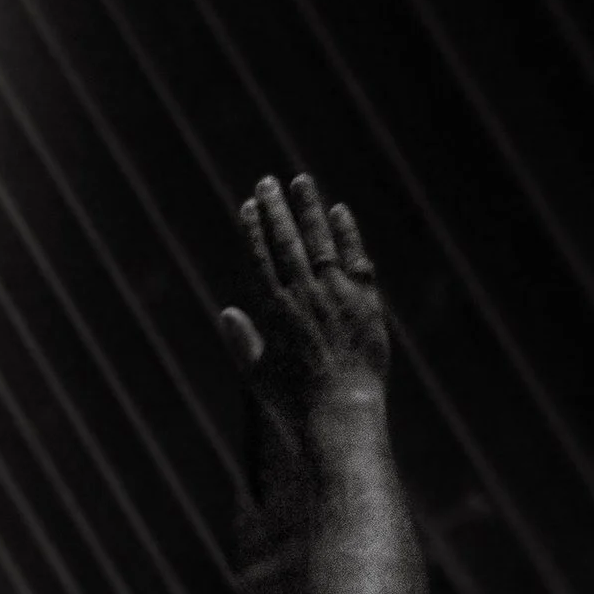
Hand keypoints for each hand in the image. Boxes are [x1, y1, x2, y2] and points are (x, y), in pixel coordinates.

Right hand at [219, 173, 388, 419]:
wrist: (342, 412)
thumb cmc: (295, 403)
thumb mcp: (257, 376)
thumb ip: (242, 342)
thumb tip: (227, 313)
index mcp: (274, 311)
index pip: (260, 258)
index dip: (253, 229)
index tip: (248, 205)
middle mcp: (303, 295)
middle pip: (286, 242)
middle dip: (276, 210)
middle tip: (268, 181)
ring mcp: (336, 295)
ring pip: (319, 242)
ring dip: (308, 210)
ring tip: (301, 182)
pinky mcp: (366, 302)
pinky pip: (356, 259)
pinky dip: (348, 234)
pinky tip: (340, 212)